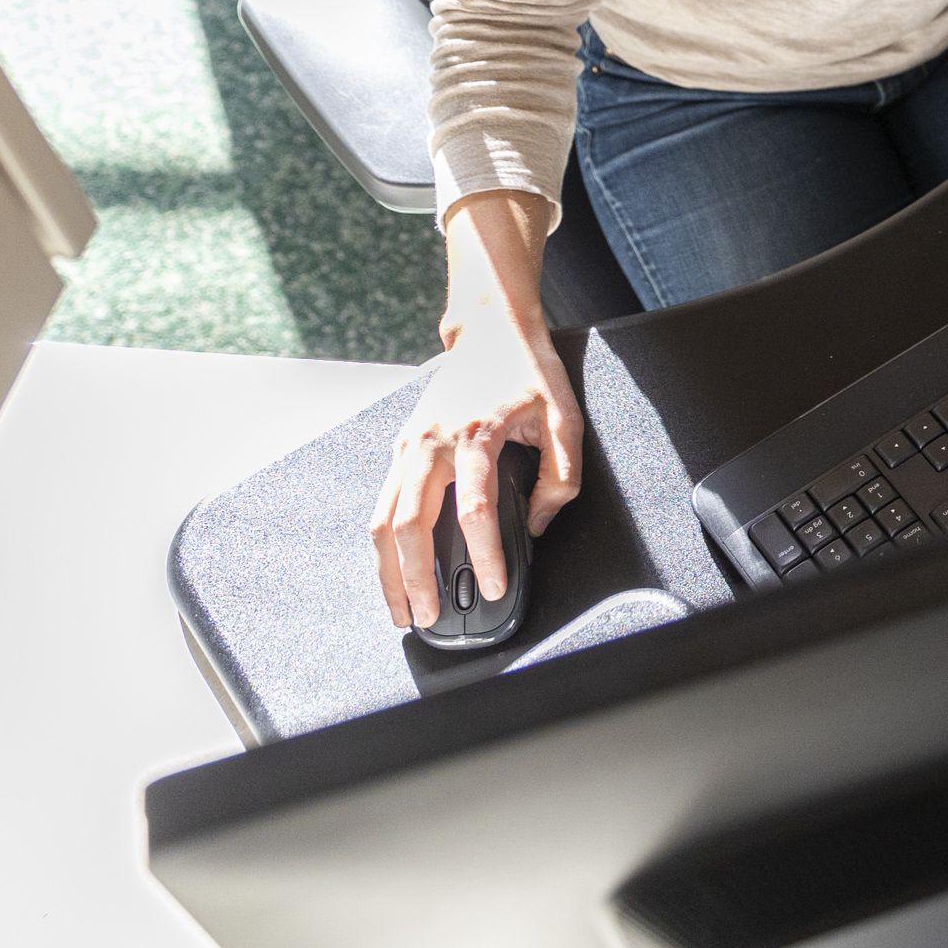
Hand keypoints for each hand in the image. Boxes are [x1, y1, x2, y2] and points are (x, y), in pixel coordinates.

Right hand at [373, 195, 583, 627]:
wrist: (492, 329)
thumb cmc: (529, 372)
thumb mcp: (565, 417)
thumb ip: (560, 476)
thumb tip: (536, 525)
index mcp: (476, 435)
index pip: (473, 510)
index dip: (483, 554)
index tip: (490, 587)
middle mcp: (432, 442)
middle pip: (410, 523)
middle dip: (416, 578)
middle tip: (429, 618)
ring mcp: (410, 445)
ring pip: (383, 519)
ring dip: (388, 570)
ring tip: (400, 609)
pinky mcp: (402, 447)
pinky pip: (382, 504)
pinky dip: (383, 545)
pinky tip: (392, 571)